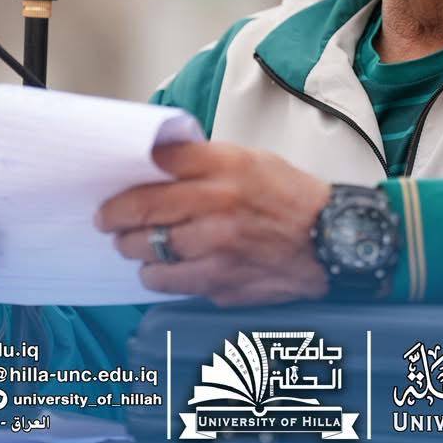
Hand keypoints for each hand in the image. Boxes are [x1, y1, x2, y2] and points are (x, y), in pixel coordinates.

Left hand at [99, 142, 331, 305]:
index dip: (127, 180)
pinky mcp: (220, 282)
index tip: (112, 191)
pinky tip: (165, 269)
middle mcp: (218, 205)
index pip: (157, 165)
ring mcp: (218, 248)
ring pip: (149, 251)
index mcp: (226, 167)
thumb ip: (202, 161)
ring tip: (137, 245)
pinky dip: (159, 276)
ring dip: (134, 249)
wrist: (334, 242)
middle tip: (108, 221)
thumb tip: (155, 165)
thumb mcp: (251, 160)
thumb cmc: (290, 198)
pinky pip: (169, 282)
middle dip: (115, 217)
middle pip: (142, 210)